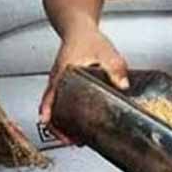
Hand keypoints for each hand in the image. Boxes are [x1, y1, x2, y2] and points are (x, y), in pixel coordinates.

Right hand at [39, 27, 129, 142]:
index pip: (50, 97)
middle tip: (70, 141)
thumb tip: (123, 85)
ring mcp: (58, 86)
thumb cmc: (87, 39)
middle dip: (57, 128)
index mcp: (62, 73)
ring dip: (62, 126)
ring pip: (54, 110)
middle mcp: (56, 81)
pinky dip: (65, 119)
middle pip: (50, 110)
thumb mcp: (105, 52)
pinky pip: (59, 106)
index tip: (51, 124)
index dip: (49, 113)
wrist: (79, 30)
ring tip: (75, 139)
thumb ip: (115, 68)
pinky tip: (77, 127)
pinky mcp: (64, 88)